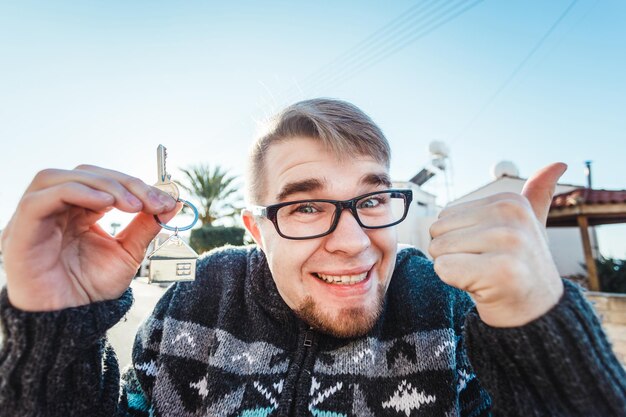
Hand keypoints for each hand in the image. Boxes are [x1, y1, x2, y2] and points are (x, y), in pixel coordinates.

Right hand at [2, 165, 181, 310]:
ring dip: (102, 185)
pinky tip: (105, 204)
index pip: (103, 181)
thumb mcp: (128, 253)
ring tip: (132, 205)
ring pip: (60, 178)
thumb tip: (173, 202)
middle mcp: (54, 209)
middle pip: (85, 174)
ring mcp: (35, 217)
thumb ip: (146, 226)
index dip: (135, 185)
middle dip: (124, 183)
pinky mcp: (20, 230)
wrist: (71, 321)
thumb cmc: (92, 289)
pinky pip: (40, 199)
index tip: (166, 201)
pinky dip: (75, 192)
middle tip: (153, 202)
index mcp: (77, 211)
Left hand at [428, 163, 566, 326]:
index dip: (459, 240)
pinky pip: (444, 269)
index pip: (445, 216)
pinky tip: (483, 287)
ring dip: (454, 269)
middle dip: (453, 255)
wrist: (535, 313)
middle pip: (438, 232)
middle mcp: (511, 216)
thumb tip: (558, 163)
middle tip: (483, 267)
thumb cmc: (521, 268)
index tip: (489, 253)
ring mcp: (509, 242)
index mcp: (510, 201)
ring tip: (483, 275)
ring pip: (439, 251)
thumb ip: (536, 196)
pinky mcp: (501, 271)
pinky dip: (455, 283)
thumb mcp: (529, 227)